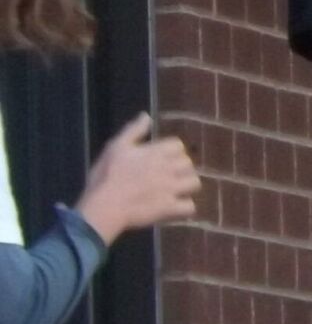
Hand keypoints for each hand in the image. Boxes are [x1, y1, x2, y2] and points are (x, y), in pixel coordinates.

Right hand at [74, 113, 199, 245]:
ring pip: (195, 183)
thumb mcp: (116, 147)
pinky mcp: (170, 207)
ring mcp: (172, 188)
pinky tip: (174, 208)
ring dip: (186, 186)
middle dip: (180, 169)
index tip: (161, 160)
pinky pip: (190, 207)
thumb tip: (146, 115)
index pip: (178, 146)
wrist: (104, 206)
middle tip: (167, 176)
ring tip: (174, 191)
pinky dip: (184, 208)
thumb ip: (133, 130)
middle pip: (188, 163)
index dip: (171, 152)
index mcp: (157, 152)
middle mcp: (169, 168)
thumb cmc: (106, 176)